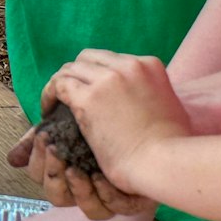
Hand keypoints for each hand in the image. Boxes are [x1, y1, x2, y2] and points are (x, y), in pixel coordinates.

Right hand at [9, 123, 151, 219]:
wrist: (154, 134)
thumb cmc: (109, 127)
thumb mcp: (71, 126)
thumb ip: (42, 140)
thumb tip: (12, 159)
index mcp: (67, 174)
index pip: (41, 178)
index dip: (39, 162)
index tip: (45, 137)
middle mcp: (85, 191)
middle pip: (58, 197)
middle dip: (54, 172)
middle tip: (57, 148)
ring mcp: (108, 199)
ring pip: (86, 209)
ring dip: (78, 188)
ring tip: (77, 167)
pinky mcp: (132, 203)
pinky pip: (115, 208)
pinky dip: (106, 193)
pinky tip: (103, 175)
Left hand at [39, 51, 193, 218]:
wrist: (164, 162)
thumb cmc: (172, 146)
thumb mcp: (171, 106)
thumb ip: (154, 94)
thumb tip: (144, 99)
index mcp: (149, 65)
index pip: (112, 59)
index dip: (96, 74)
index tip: (90, 90)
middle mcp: (128, 65)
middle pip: (88, 58)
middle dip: (76, 75)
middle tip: (68, 96)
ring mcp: (107, 79)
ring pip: (70, 69)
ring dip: (60, 84)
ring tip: (54, 104)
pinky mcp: (88, 98)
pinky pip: (58, 86)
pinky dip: (49, 95)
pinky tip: (48, 112)